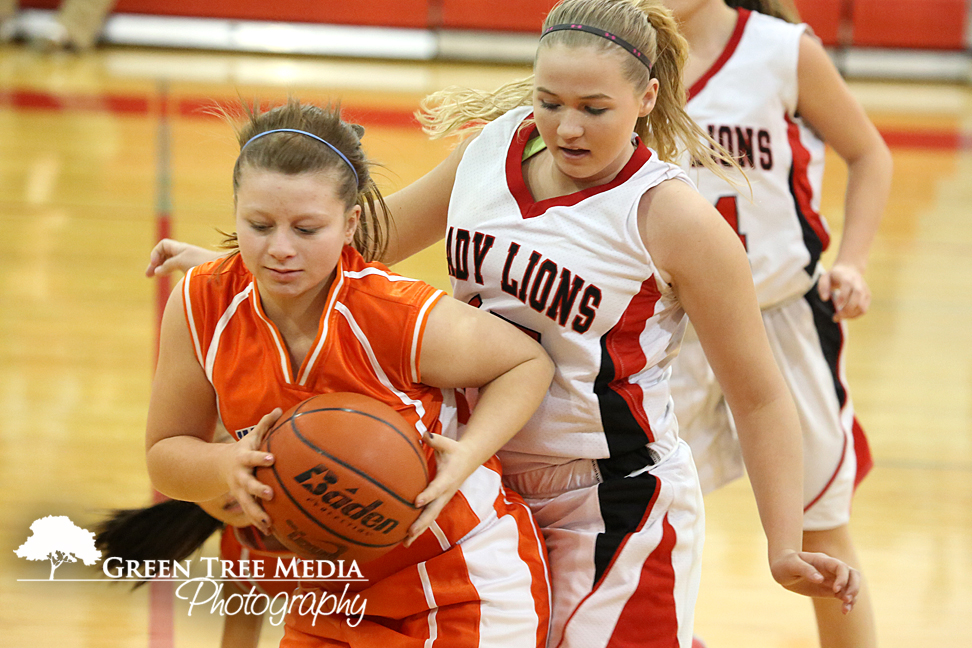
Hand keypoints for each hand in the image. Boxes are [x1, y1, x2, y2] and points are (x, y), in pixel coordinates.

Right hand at [146, 239, 221, 276]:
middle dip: (156, 263)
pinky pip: (179, 269)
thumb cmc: (203, 263)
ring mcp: (190, 262)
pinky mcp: (195, 270)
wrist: (224, 269)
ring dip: (162, 269)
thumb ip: (168, 265)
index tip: (155, 265)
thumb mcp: (182, 262)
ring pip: (171, 263)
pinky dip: (172, 273)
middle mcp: (185, 253)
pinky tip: (171, 280)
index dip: (156, 253)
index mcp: (181, 249)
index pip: (163, 245)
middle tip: (148, 275)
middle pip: (165, 254)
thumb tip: (157, 271)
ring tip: (155, 277)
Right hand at [217, 408, 280, 534]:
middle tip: (271, 493)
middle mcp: (240, 477)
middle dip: (259, 489)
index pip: (253, 457)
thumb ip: (265, 424)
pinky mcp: (242, 502)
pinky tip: (272, 532)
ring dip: (258, 514)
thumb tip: (281, 409)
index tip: (272, 459)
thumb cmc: (243, 450)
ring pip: (248, 504)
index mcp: (244, 459)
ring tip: (269, 523)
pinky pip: (251, 514)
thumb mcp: (251, 437)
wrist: (218, 467)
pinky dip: (259, 523)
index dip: (261, 458)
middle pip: (249, 484)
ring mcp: (239, 492)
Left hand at [403, 432, 477, 547]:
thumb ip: (435, 439)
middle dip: (421, 523)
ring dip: (419, 530)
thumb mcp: (447, 443)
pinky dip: (419, 528)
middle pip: (433, 511)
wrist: (468, 460)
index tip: (416, 501)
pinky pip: (429, 517)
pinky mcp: (439, 503)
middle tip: (409, 533)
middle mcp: (445, 493)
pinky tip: (406, 538)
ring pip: (431, 518)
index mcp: (447, 479)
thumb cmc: (454, 451)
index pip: (436, 489)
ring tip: (405, 543)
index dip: (427, 495)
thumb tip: (423, 433)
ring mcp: (442, 500)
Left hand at [770, 550, 859, 613]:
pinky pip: (845, 595)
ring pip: (852, 586)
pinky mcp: (831, 590)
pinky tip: (844, 611)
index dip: (842, 578)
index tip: (834, 589)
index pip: (841, 567)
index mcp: (823, 560)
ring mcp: (832, 579)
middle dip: (854, 587)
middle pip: (853, 574)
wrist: (782, 570)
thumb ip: (805, 570)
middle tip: (846, 599)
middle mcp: (831, 569)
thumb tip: (820, 579)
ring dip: (853, 597)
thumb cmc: (785, 564)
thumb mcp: (792, 565)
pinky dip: (848, 603)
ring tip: (845, 609)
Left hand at [818, 263, 870, 320]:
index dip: (842, 297)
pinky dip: (855, 316)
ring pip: (862, 307)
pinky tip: (845, 316)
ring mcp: (864, 290)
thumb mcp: (825, 277)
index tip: (835, 306)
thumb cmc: (834, 276)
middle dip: (846, 310)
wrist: (850, 269)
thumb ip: (823, 287)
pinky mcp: (867, 296)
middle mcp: (858, 284)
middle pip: (857, 298)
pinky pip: (863, 310)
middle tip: (835, 316)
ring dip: (850, 315)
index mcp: (847, 277)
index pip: (847, 286)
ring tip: (839, 317)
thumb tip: (824, 299)